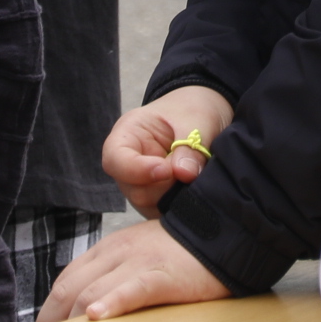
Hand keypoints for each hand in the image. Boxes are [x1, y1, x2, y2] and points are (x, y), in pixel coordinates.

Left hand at [36, 217, 228, 321]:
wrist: (222, 229)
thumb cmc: (182, 252)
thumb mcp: (139, 255)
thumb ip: (115, 275)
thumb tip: (90, 311)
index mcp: (109, 249)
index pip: (66, 280)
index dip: (48, 310)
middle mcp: (116, 252)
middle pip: (69, 289)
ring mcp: (138, 262)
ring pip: (91, 292)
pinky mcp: (161, 275)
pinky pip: (131, 289)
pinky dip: (111, 303)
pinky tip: (97, 318)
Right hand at [99, 85, 233, 215]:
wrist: (204, 115)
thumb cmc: (193, 109)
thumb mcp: (196, 119)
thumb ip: (190, 145)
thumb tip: (185, 174)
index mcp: (128, 135)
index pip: (116, 160)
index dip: (137, 170)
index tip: (167, 170)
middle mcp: (128, 164)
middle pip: (134, 189)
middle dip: (165, 186)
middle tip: (192, 172)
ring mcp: (141, 185)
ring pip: (149, 205)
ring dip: (175, 197)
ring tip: (197, 177)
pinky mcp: (157, 200)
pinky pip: (163, 212)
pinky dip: (180, 205)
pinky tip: (195, 189)